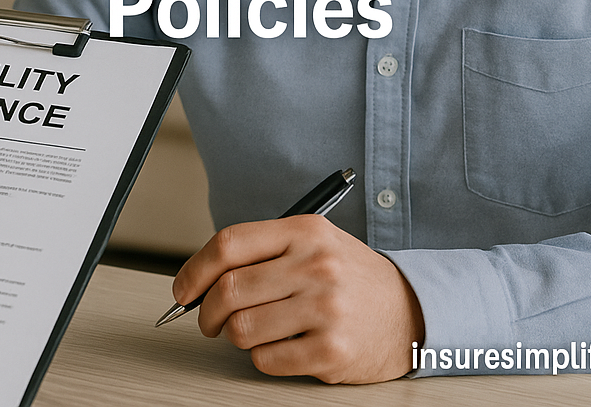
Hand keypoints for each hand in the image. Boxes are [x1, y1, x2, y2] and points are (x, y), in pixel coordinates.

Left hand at [171, 214, 423, 383]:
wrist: (409, 310)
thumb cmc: (348, 276)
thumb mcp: (311, 243)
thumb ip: (262, 252)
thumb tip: (199, 280)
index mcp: (304, 230)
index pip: (229, 243)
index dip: (194, 269)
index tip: (182, 290)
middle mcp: (315, 264)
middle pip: (229, 290)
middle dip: (207, 312)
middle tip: (210, 321)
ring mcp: (325, 308)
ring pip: (242, 330)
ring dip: (237, 337)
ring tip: (255, 331)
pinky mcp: (331, 351)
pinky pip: (266, 360)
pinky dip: (263, 358)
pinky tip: (282, 346)